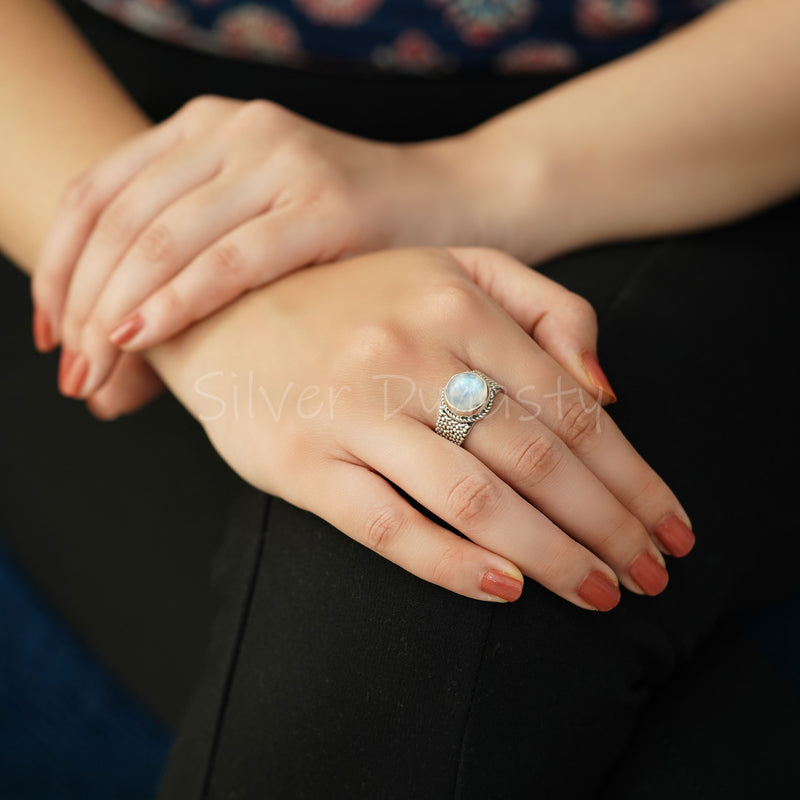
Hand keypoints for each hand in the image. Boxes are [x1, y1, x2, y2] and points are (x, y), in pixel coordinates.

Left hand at [31, 95, 484, 398]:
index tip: (51, 334)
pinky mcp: (324, 201)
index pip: (98, 193)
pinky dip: (178, 300)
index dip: (60, 266)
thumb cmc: (349, 235)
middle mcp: (234, 129)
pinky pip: (232, 257)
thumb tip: (111, 385)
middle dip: (81, 301)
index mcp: (206, 127)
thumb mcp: (257, 236)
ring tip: (95, 368)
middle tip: (72, 371)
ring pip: (163, 237)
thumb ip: (184, 287)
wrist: (450, 202)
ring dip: (114, 308)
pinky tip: (140, 335)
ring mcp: (280, 159)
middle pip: (120, 219)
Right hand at [150, 247, 692, 609]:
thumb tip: (609, 390)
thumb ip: (544, 308)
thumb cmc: (353, 298)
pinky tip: (504, 591)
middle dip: (608, 526)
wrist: (225, 309)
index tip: (670, 527)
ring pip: (475, 498)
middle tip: (651, 575)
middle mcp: (410, 355)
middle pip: (537, 457)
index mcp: (457, 304)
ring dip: (550, 555)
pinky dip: (452, 564)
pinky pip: (390, 525)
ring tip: (598, 594)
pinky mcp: (304, 463)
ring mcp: (353, 411)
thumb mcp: (453, 268)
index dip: (631, 474)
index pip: (571, 406)